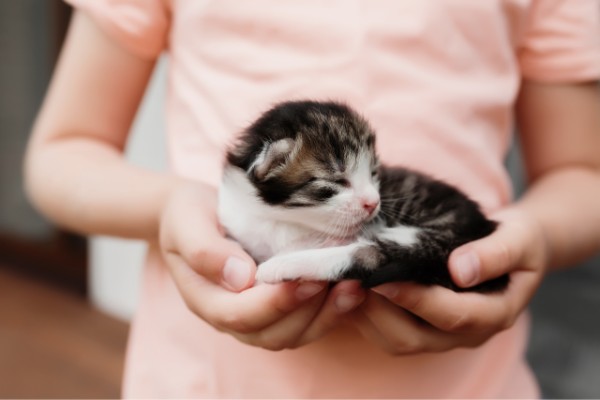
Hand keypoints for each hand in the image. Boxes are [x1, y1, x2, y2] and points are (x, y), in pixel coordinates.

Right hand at [159, 181, 365, 349]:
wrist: (195, 214)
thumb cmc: (187, 215)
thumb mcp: (186, 222)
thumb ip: (205, 250)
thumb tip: (241, 277)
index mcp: (205, 299)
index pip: (239, 316)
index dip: (273, 303)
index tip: (304, 279)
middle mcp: (231, 315)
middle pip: (270, 333)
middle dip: (307, 311)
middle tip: (337, 280)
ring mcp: (255, 314)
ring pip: (292, 334)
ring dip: (325, 315)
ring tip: (353, 286)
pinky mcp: (276, 305)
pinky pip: (304, 322)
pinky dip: (330, 311)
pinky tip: (352, 288)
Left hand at [350, 207, 547, 353]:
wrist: (513, 248)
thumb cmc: (519, 240)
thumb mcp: (520, 239)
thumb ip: (496, 254)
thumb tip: (461, 269)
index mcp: (494, 315)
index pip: (451, 316)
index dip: (415, 299)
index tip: (383, 279)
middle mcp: (465, 334)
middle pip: (414, 337)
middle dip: (379, 312)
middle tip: (351, 281)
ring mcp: (441, 335)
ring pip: (394, 340)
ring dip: (365, 316)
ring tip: (342, 284)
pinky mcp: (421, 326)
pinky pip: (386, 332)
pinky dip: (362, 315)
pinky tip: (345, 288)